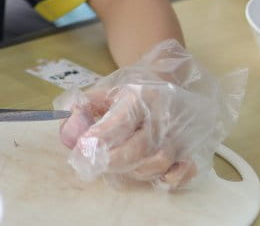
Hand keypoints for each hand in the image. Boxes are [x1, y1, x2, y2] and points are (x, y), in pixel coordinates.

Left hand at [54, 40, 245, 189]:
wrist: (169, 80)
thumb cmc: (134, 91)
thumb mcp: (108, 90)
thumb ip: (85, 107)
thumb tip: (69, 126)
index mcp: (142, 96)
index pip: (122, 120)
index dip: (101, 136)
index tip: (83, 146)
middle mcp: (164, 115)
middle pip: (140, 147)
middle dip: (112, 160)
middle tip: (93, 163)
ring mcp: (180, 134)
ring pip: (159, 162)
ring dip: (134, 170)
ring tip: (119, 164)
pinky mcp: (190, 149)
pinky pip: (185, 171)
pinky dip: (169, 179)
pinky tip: (155, 176)